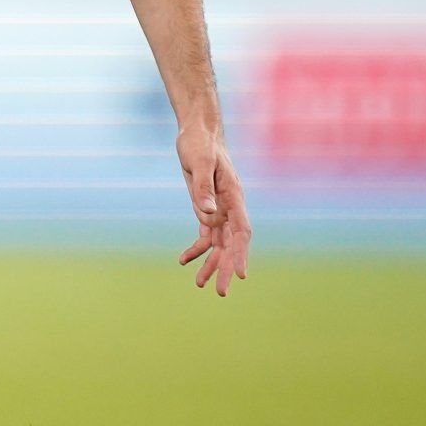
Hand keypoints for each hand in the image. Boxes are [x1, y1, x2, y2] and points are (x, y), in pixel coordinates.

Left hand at [174, 123, 251, 297]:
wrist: (197, 132)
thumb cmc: (200, 144)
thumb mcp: (200, 163)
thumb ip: (203, 189)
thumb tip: (209, 215)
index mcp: (234, 197)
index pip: (241, 233)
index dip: (241, 254)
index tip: (239, 274)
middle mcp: (230, 207)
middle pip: (231, 244)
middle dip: (225, 268)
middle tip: (219, 293)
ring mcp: (219, 208)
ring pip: (218, 244)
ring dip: (210, 263)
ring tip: (200, 285)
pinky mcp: (205, 206)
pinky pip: (205, 234)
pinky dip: (196, 248)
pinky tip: (184, 261)